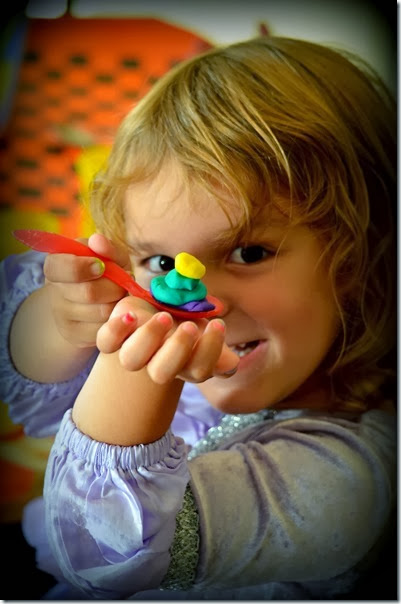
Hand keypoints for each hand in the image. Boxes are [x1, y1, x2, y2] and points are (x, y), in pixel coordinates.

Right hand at [43, 233, 129, 347]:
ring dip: (117, 302)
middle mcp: (53, 292)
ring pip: (100, 312)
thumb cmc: (104, 272)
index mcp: (55, 265)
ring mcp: (61, 316)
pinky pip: (103, 329)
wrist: (95, 301)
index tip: (100, 266)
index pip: (60, 267)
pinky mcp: (74, 334)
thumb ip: (106, 247)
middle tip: (120, 283)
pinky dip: (115, 318)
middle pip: (88, 293)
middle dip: (113, 286)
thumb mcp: (109, 256)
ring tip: (118, 296)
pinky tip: (114, 311)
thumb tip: (97, 240)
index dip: (83, 267)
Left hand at [97, 296, 238, 383]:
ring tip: (164, 316)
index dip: (209, 350)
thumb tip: (230, 365)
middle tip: (189, 326)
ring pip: (131, 360)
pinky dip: (115, 331)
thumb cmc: (183, 316)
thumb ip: (216, 342)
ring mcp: (133, 352)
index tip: (217, 323)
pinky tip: (129, 316)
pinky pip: (105, 343)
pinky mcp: (112, 338)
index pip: (198, 371)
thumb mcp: (202, 324)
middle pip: (162, 373)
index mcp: (184, 364)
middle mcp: (157, 364)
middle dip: (177, 350)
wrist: (152, 305)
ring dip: (149, 338)